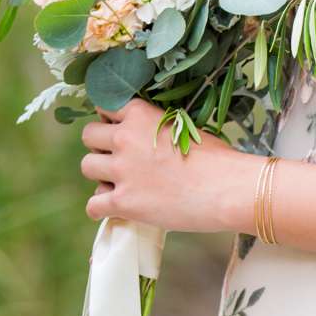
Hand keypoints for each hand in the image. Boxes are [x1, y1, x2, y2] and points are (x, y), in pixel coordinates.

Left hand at [78, 98, 247, 233]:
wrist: (228, 189)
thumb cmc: (217, 158)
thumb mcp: (184, 127)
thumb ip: (155, 127)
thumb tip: (142, 137)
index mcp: (141, 114)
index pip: (105, 107)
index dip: (111, 121)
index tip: (119, 132)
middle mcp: (125, 138)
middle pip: (89, 136)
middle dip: (101, 146)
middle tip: (120, 159)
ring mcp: (121, 170)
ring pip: (87, 167)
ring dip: (101, 175)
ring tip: (121, 183)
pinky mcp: (122, 202)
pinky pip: (92, 205)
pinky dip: (102, 208)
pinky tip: (116, 208)